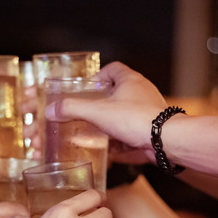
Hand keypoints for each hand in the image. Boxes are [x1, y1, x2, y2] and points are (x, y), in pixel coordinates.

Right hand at [45, 62, 168, 157]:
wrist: (165, 141)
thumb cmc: (137, 119)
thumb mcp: (98, 112)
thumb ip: (73, 109)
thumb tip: (51, 110)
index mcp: (130, 80)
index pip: (113, 68)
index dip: (99, 75)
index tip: (88, 86)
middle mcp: (142, 92)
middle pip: (118, 92)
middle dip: (102, 103)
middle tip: (88, 111)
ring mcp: (149, 110)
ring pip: (126, 113)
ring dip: (111, 122)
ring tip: (96, 132)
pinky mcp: (152, 129)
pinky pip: (133, 131)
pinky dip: (121, 139)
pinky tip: (111, 150)